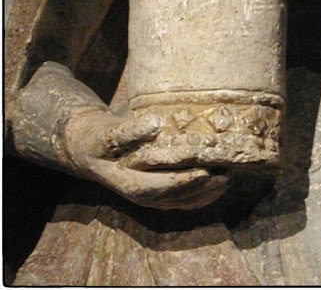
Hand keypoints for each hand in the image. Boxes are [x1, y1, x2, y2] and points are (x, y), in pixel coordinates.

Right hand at [64, 109, 228, 209]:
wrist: (89, 148)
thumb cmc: (99, 137)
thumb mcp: (108, 131)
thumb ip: (130, 131)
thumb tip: (156, 123)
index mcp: (128, 182)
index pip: (159, 187)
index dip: (183, 182)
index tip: (206, 172)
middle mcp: (140, 195)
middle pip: (175, 197)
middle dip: (203, 188)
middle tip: (227, 176)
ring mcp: (149, 197)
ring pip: (181, 202)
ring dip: (206, 194)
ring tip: (228, 180)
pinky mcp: (156, 193)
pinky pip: (181, 200)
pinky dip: (201, 195)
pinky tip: (218, 186)